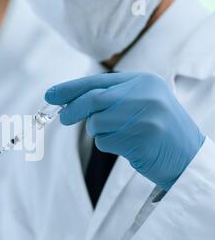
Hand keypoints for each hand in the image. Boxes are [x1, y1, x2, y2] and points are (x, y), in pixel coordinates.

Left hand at [45, 72, 204, 190]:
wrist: (188, 158)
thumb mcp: (140, 104)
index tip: (50, 94)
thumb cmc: (158, 131)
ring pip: (96, 123)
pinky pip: (105, 142)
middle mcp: (145, 94)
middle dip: (72, 110)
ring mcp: (144, 115)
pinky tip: (130, 147)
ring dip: (100, 133)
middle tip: (62, 119)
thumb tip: (69, 103)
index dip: (70, 88)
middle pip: (93, 100)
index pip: (98, 81)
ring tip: (124, 137)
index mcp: (143, 81)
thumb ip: (110, 99)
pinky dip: (109, 146)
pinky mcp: (142, 137)